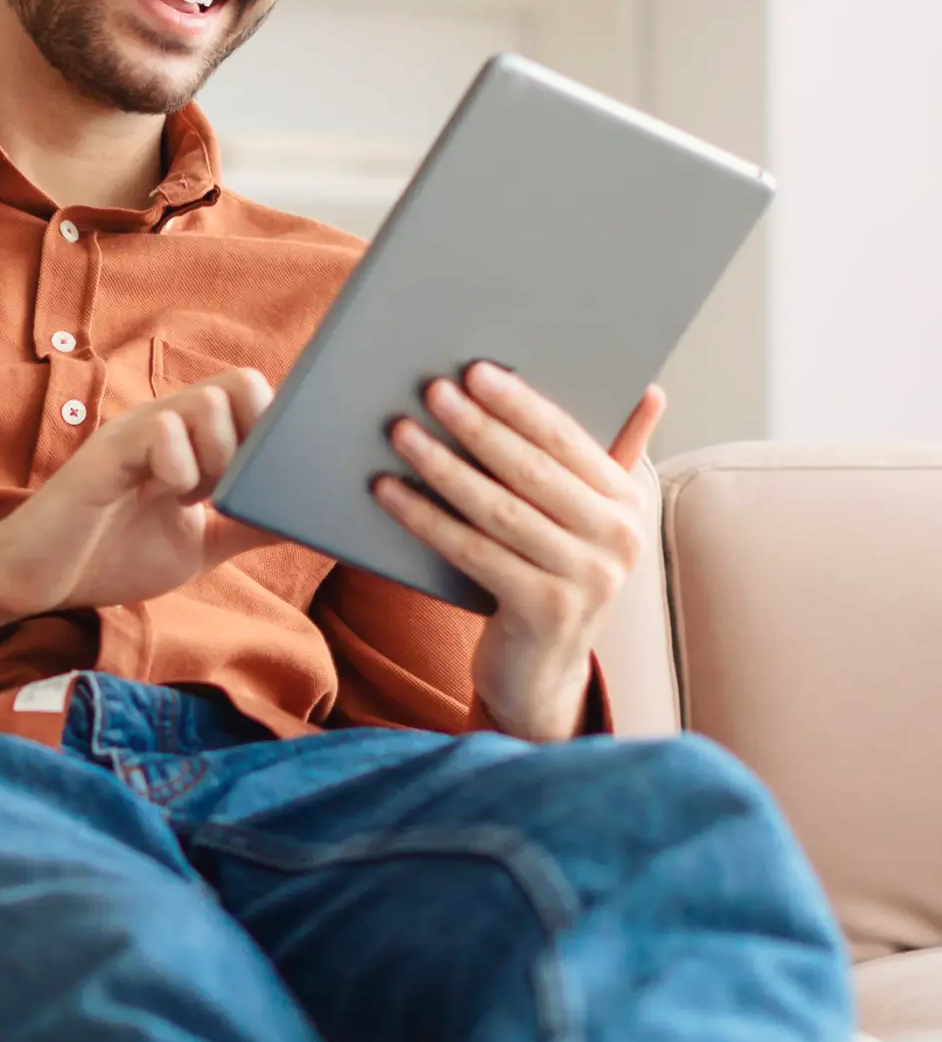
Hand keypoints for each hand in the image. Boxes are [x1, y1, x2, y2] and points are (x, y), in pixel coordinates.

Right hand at [0, 370, 278, 642]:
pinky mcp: (106, 452)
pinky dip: (180, 468)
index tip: (263, 483)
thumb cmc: (111, 554)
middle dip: (252, 443)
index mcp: (190, 437)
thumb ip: (247, 524)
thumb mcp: (201, 544)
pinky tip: (166, 498)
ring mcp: (135, 432)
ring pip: (209, 401)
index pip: (253, 393)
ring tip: (192, 498)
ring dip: (218, 456)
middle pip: (243, 384)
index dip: (273, 431)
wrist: (38, 582)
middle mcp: (165, 421)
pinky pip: (162, 431)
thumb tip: (305, 516)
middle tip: (226, 493)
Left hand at [373, 363, 665, 742]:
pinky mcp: (545, 612)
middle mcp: (617, 539)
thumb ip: (612, 453)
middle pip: (531, 470)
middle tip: (431, 391)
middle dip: (476, 426)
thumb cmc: (554, 572)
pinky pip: (472, 552)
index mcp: (627, 501)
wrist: (542, 670)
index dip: (519, 403)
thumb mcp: (587, 515)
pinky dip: (426, 518)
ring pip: (499, 509)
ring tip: (402, 433)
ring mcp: (586, 580)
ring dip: (444, 467)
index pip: (567, 439)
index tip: (474, 371)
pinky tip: (389, 492)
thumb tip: (652, 390)